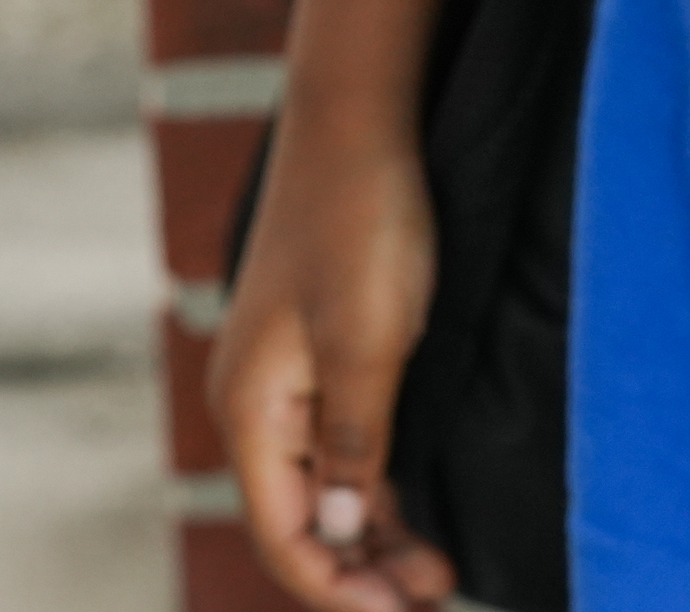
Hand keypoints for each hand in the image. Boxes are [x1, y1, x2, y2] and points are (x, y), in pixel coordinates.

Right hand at [211, 123, 456, 611]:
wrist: (359, 124)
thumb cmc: (360, 224)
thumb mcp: (367, 343)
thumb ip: (350, 446)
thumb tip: (333, 536)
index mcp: (251, 409)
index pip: (283, 536)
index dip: (337, 590)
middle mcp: (257, 407)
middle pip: (298, 525)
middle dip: (359, 574)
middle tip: (434, 600)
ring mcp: (288, 386)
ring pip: (323, 493)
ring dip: (373, 541)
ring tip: (438, 577)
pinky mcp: (322, 363)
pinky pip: (339, 454)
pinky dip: (374, 496)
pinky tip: (415, 522)